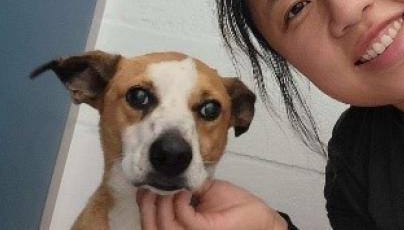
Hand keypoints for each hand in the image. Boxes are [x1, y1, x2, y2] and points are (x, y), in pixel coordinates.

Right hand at [137, 179, 287, 229]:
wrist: (260, 218)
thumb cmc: (234, 209)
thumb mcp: (203, 195)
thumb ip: (184, 192)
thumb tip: (165, 179)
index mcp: (182, 229)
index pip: (152, 225)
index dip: (144, 208)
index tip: (143, 188)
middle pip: (151, 229)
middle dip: (147, 206)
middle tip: (150, 187)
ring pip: (164, 225)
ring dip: (162, 203)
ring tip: (170, 187)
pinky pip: (183, 218)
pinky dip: (180, 202)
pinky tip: (185, 192)